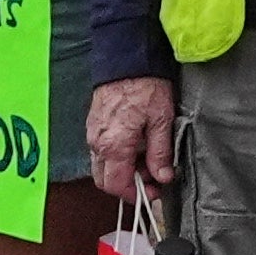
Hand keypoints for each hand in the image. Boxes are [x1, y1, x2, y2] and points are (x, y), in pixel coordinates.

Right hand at [84, 76, 179, 204]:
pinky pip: (101, 151)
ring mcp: (92, 134)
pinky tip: (137, 147)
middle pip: (105, 180)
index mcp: (113, 146)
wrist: (126, 60)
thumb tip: (163, 176)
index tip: (153, 194)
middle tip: (153, 179)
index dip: (135, 195)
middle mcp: (97, 143)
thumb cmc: (145, 86)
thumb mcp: (162, 121)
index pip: (116, 185)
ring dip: (123, 171)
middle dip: (128, 185)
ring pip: (102, 166)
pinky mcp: (93, 126)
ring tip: (149, 160)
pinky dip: (117, 157)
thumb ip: (160, 152)